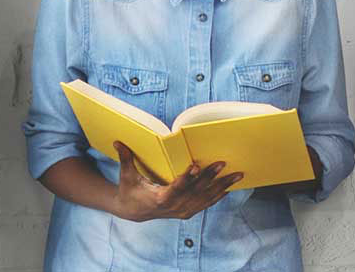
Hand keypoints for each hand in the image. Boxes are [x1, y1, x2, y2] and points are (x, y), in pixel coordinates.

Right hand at [110, 141, 241, 221]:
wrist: (133, 212)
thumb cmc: (130, 190)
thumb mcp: (126, 175)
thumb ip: (126, 158)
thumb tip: (117, 142)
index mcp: (159, 198)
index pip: (176, 187)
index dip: (186, 178)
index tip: (196, 166)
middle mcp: (173, 207)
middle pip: (195, 191)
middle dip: (210, 177)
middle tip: (222, 163)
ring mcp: (182, 211)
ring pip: (205, 199)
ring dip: (222, 186)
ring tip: (237, 175)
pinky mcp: (186, 212)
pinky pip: (205, 204)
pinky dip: (218, 196)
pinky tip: (229, 187)